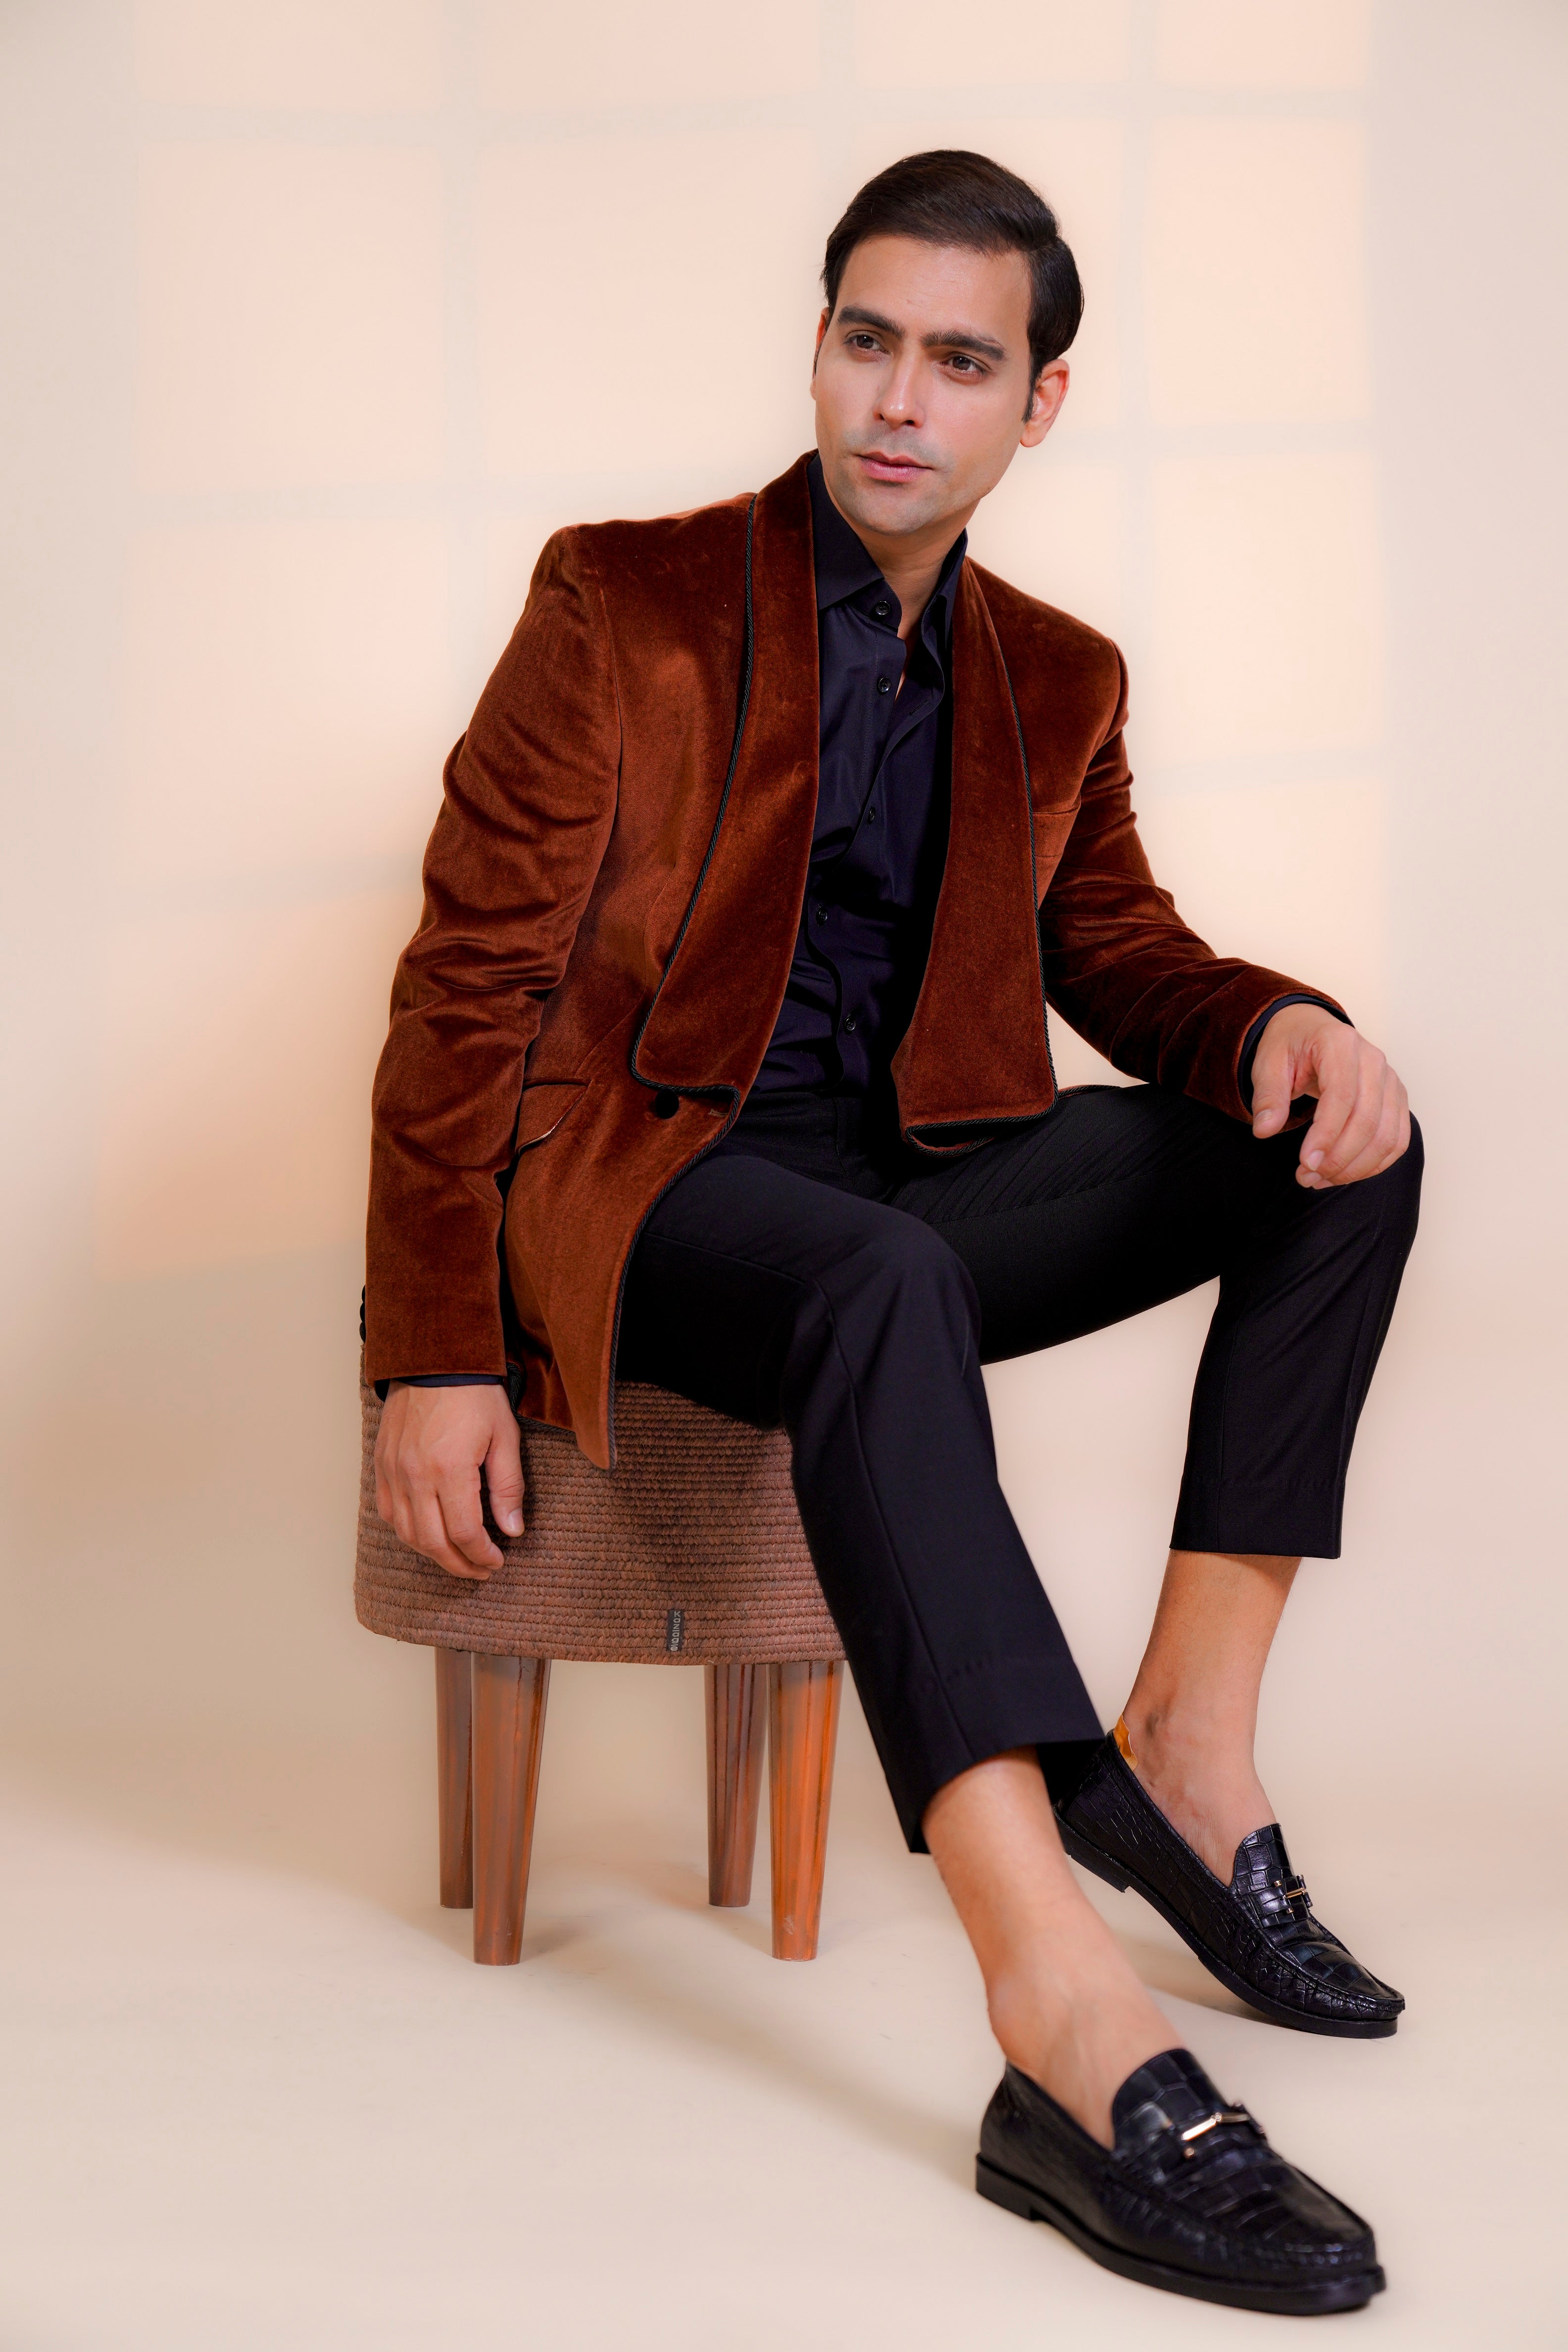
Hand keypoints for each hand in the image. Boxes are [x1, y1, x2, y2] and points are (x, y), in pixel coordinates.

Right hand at [374, 1384, 524, 1579]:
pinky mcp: (381, 1463)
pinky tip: (426, 1534)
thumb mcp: (505, 1437)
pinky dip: (406, 1531)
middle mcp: (415, 1475)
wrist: (434, 1359)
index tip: (496, 1562)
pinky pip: (387, 1511)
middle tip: (479, 1570)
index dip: (482, 1555)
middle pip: (433, 1542)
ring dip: (432, 1553)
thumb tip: (512, 1530)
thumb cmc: (475, 1394)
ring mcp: (393, 1470)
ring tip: (456, 1558)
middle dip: (459, 1565)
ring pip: (406, 1533)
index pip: (464, 1533)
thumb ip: (508, 1487)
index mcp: (450, 1469)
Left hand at [1251, 1006, 1409, 1189]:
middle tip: (1306, 1177)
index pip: (1342, 1096)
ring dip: (1355, 1167)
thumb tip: (1265, 1130)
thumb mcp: (1268, 1063)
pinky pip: (1396, 1140)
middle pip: (1368, 1121)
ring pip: (1387, 1136)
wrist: (1311, 1030)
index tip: (1306, 1162)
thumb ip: (1268, 1096)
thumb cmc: (1290, 1046)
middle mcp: (1373, 1060)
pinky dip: (1373, 1164)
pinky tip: (1343, 1174)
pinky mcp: (1396, 1099)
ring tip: (1319, 1179)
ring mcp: (1390, 1080)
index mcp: (1340, 1044)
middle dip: (1338, 1158)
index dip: (1326, 1135)